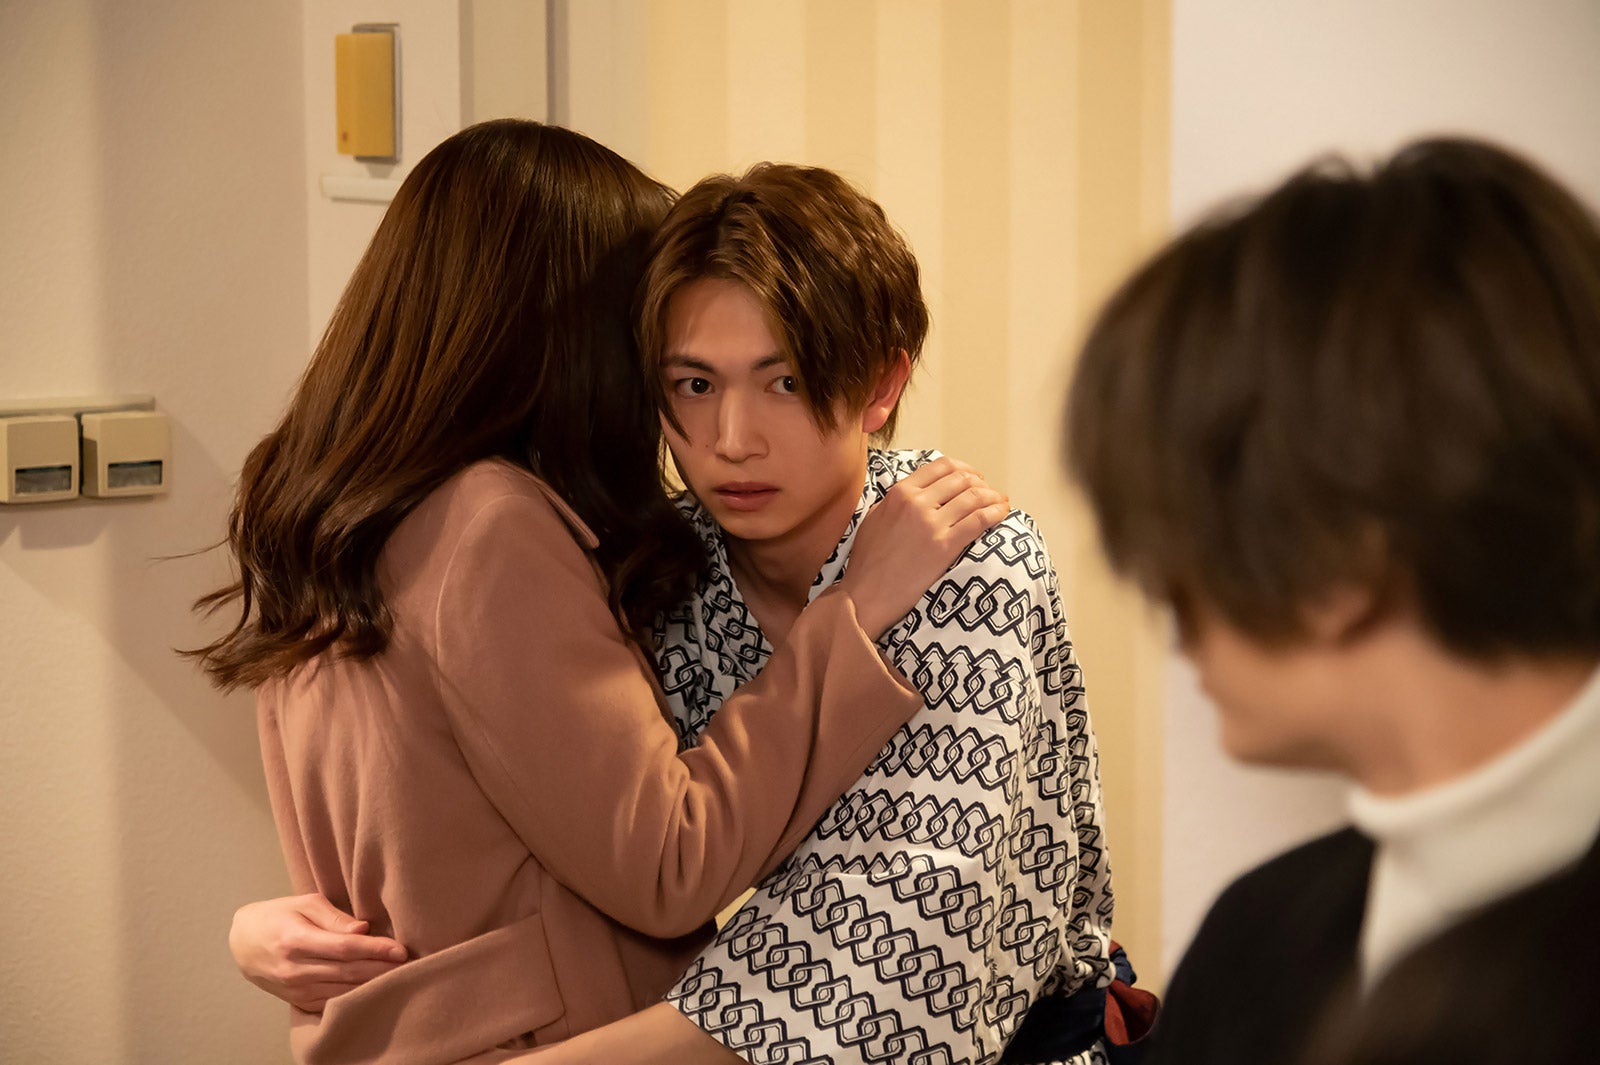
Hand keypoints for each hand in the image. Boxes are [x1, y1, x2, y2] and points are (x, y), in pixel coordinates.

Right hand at [229, 893, 407, 1012]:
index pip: (344, 948)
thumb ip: (334, 918)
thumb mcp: (304, 903)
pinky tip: (375, 990)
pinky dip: (355, 997)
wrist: (243, 942)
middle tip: (411, 965)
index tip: (400, 950)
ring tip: (400, 977)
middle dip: (382, 970)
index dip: (375, 950)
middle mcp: (294, 969)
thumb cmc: (278, 915)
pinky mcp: (297, 1001)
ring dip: (373, 986)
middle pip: (348, 972)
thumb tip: (363, 929)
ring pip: (342, 991)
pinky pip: (332, 1003)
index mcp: (296, 940)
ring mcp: (295, 989)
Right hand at [843, 456, 1009, 637]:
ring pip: (974, 497)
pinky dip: (996, 513)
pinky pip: (979, 520)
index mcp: (899, 492)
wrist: (866, 596)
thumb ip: (896, 500)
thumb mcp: (875, 518)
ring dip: (993, 497)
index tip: (973, 478)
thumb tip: (919, 492)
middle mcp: (916, 503)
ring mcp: (931, 524)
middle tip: (990, 493)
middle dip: (982, 483)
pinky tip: (1003, 514)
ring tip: (1001, 503)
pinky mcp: (944, 547)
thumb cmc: (867, 562)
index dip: (964, 469)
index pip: (942, 466)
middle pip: (962, 479)